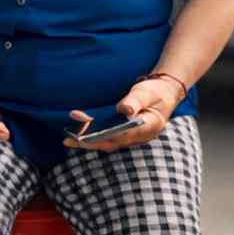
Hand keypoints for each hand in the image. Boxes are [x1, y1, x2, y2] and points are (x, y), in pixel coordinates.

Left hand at [62, 76, 184, 151]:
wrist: (165, 92)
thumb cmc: (157, 91)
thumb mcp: (147, 92)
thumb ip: (136, 101)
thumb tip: (125, 109)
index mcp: (149, 127)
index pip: (126, 135)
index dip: (108, 136)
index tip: (91, 137)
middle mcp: (138, 136)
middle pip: (112, 142)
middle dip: (91, 142)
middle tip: (71, 141)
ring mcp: (131, 135)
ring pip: (107, 141)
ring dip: (88, 140)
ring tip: (68, 137)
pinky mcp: (124, 131)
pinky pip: (106, 135)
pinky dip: (92, 133)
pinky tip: (79, 125)